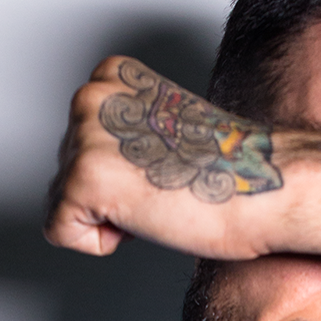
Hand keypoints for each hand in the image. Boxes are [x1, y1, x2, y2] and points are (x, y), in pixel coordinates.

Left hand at [45, 56, 286, 258]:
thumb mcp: (163, 130)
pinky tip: (142, 219)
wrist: (260, 187)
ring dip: (108, 217)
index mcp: (110, 78)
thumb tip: (97, 161)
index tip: (162, 169)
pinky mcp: (82, 178)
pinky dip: (99, 242)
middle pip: (65, 173)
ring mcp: (84, 135)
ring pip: (61, 203)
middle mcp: (91, 98)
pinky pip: (60, 231)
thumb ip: (122, 132)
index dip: (119, 173)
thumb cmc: (224, 172)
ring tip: (156, 199)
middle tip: (161, 188)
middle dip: (108, 195)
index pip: (78, 145)